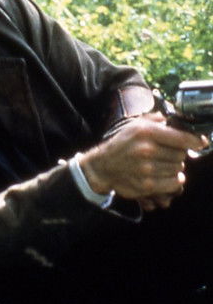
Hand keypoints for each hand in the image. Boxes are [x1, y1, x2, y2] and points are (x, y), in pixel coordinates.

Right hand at [79, 113, 205, 209]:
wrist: (102, 166)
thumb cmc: (121, 144)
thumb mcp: (134, 125)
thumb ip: (156, 119)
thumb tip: (178, 118)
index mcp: (145, 132)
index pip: (182, 138)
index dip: (195, 140)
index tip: (201, 142)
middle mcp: (146, 150)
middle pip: (181, 155)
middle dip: (178, 154)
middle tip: (168, 154)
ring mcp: (146, 169)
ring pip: (178, 169)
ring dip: (174, 167)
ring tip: (163, 164)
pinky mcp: (146, 184)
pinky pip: (173, 183)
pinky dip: (174, 180)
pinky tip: (167, 175)